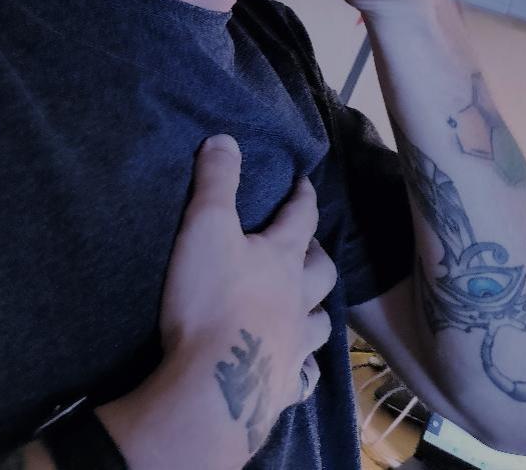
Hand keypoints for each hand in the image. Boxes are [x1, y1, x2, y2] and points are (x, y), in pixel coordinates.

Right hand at [115, 134, 334, 467]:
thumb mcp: (204, 228)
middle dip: (317, 254)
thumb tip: (226, 139)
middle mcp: (299, 300)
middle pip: (321, 272)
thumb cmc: (209, 299)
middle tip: (310, 247)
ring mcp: (295, 345)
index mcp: (282, 259)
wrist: (214, 385)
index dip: (303, 198)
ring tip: (309, 304)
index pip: (301, 218)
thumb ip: (215, 183)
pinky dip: (304, 366)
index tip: (305, 185)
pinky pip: (303, 373)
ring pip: (321, 322)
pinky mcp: (283, 384)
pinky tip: (299, 368)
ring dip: (318, 307)